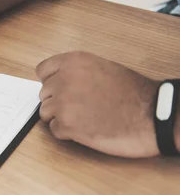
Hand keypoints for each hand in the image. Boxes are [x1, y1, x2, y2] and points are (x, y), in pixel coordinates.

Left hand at [36, 51, 159, 157]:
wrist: (151, 115)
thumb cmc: (133, 93)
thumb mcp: (102, 68)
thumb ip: (77, 72)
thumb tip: (57, 82)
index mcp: (73, 62)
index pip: (42, 71)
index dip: (52, 82)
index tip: (62, 90)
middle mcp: (63, 79)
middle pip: (44, 95)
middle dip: (58, 102)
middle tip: (81, 107)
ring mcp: (62, 103)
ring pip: (46, 113)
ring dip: (61, 118)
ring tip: (85, 118)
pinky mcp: (66, 125)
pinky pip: (54, 130)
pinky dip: (67, 133)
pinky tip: (88, 128)